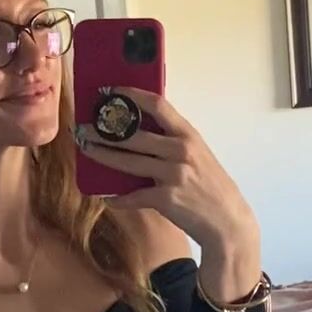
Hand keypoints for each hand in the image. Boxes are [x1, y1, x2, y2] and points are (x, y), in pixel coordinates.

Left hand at [76, 86, 258, 262]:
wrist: (227, 219)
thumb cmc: (210, 185)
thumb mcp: (197, 154)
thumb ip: (173, 141)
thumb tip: (139, 133)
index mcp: (188, 135)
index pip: (158, 105)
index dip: (131, 96)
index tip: (111, 92)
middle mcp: (180, 150)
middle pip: (133, 135)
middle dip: (104, 131)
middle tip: (84, 127)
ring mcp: (172, 174)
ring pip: (128, 162)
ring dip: (102, 156)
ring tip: (87, 150)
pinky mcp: (165, 198)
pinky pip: (133, 196)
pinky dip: (118, 198)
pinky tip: (107, 198)